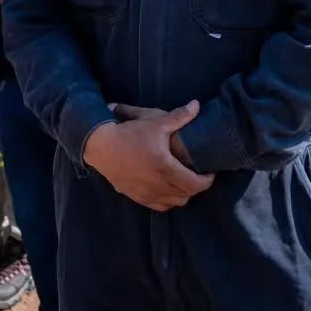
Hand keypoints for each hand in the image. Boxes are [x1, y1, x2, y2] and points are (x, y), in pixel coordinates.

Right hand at [84, 100, 212, 210]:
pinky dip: (168, 200)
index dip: (207, 180)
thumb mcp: (155, 122)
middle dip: (196, 186)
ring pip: (174, 202)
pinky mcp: (136, 196)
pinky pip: (159, 206)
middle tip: (198, 175)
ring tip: (183, 181)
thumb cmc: (129, 133)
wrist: (100, 146)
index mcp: (166, 169)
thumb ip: (179, 116)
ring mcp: (146, 193)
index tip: (209, 172)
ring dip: (182, 194)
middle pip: (187, 195)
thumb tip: (197, 105)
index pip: (196, 184)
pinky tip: (167, 188)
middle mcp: (158, 185)